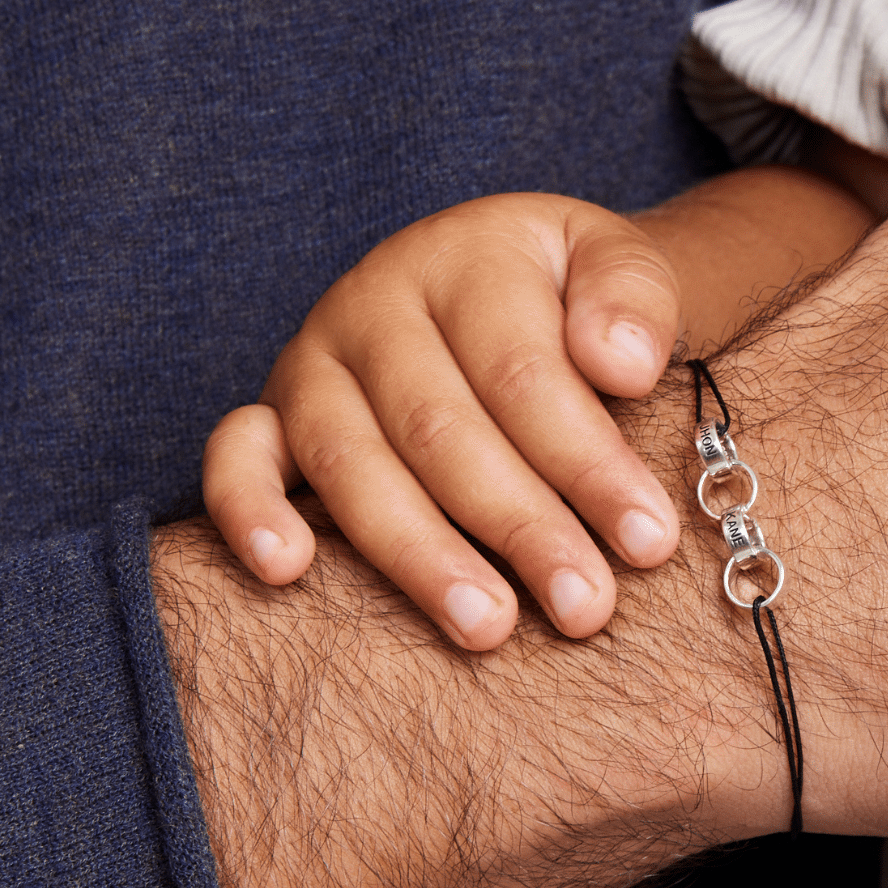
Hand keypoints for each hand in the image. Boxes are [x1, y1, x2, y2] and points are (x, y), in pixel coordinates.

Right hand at [202, 165, 885, 650]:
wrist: (526, 284)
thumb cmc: (580, 300)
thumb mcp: (624, 269)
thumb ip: (637, 301)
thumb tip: (621, 362)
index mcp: (467, 259)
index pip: (524, 373)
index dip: (587, 463)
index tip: (649, 542)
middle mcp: (375, 303)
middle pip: (441, 428)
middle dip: (520, 527)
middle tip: (585, 607)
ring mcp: (315, 360)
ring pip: (350, 460)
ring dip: (418, 553)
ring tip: (489, 628)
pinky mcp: (272, 414)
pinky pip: (238, 457)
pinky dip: (248, 510)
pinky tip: (287, 571)